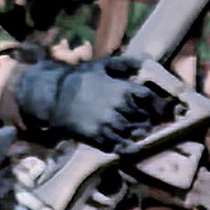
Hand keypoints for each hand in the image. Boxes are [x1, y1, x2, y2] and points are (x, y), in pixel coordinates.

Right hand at [13, 55, 167, 151]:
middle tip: (146, 122)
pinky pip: (119, 146)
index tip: (155, 107)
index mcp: (122, 90)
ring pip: (134, 133)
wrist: (54, 97)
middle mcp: (120, 108)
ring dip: (138, 134)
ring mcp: (109, 124)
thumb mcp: (100, 66)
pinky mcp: (99, 137)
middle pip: (144, 118)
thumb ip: (123, 64)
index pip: (149, 98)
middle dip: (146, 120)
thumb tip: (143, 62)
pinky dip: (126, 147)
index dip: (155, 103)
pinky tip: (128, 146)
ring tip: (137, 133)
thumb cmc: (78, 79)